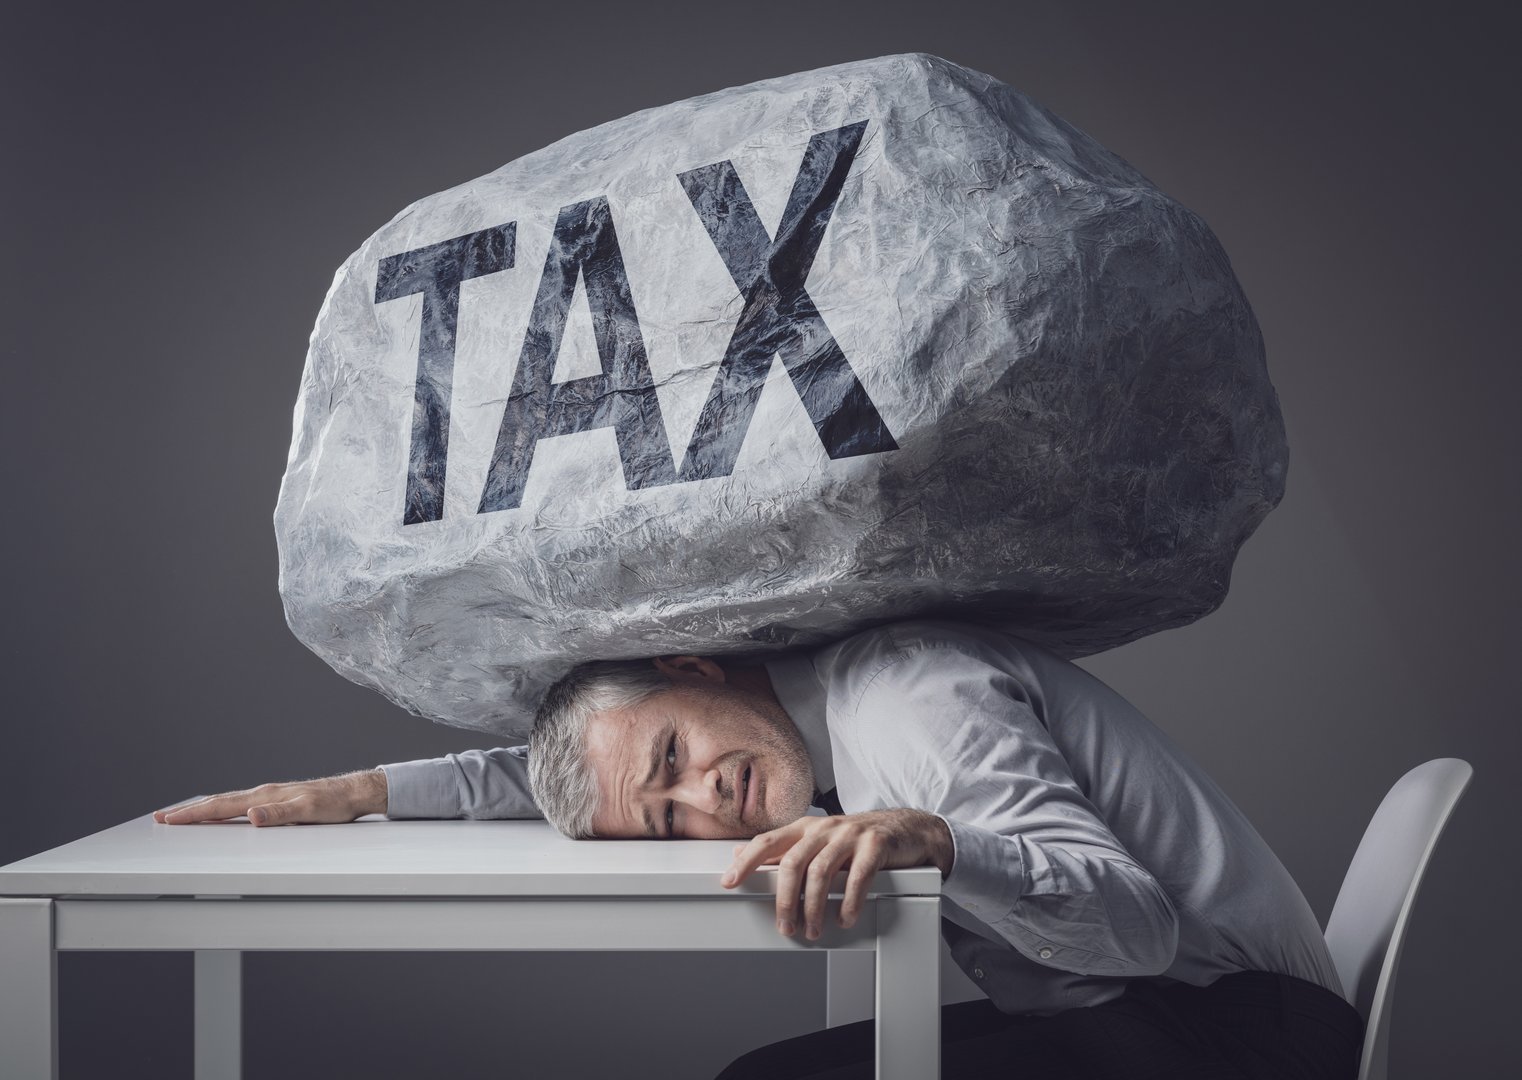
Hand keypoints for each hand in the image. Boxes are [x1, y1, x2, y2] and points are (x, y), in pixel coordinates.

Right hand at [153, 770, 387, 825]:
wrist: (354, 794)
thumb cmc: (334, 804)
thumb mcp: (308, 812)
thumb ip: (280, 815)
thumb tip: (251, 815)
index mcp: (265, 796)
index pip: (221, 806)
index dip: (193, 814)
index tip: (169, 818)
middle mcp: (264, 793)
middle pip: (219, 801)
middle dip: (189, 810)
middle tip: (162, 816)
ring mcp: (270, 795)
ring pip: (228, 801)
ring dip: (204, 808)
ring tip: (183, 814)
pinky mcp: (277, 800)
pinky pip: (242, 804)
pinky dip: (223, 808)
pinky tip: (222, 812)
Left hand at [721, 808, 952, 939]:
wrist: (908, 828)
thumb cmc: (857, 839)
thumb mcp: (818, 839)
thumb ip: (783, 848)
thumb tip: (740, 855)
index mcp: (806, 827)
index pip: (768, 841)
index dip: (746, 861)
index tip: (728, 882)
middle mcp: (825, 827)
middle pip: (793, 862)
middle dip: (785, 899)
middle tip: (784, 926)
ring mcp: (851, 834)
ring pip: (821, 872)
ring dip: (813, 906)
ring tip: (812, 930)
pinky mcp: (876, 844)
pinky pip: (858, 876)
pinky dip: (849, 901)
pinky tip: (845, 917)